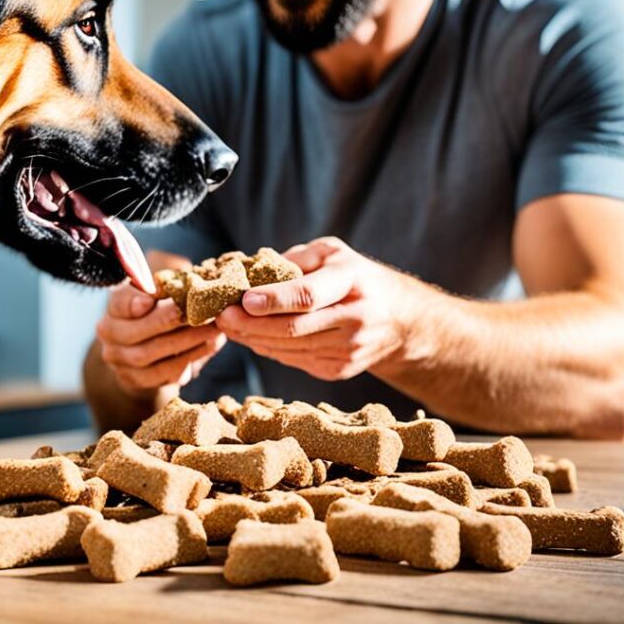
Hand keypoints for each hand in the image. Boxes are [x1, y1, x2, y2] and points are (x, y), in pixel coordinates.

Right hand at [96, 280, 226, 395]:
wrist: (144, 348)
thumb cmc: (157, 310)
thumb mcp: (158, 292)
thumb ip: (167, 286)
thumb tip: (186, 279)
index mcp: (114, 306)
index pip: (120, 302)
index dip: (135, 301)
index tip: (156, 296)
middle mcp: (110, 334)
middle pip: (138, 330)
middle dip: (172, 321)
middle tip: (202, 312)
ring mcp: (120, 361)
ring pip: (152, 353)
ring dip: (187, 341)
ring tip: (214, 329)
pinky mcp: (136, 381)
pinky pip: (163, 372)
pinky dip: (189, 358)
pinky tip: (209, 345)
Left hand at [215, 237, 408, 380]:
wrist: (402, 321)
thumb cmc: (357, 278)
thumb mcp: (333, 253)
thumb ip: (296, 258)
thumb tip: (253, 272)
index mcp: (352, 282)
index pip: (309, 295)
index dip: (274, 300)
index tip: (244, 300)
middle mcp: (354, 319)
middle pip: (293, 329)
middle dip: (251, 324)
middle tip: (222, 316)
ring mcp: (348, 350)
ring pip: (290, 349)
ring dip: (253, 339)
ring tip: (228, 326)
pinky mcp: (340, 370)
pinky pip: (294, 360)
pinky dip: (269, 349)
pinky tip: (251, 337)